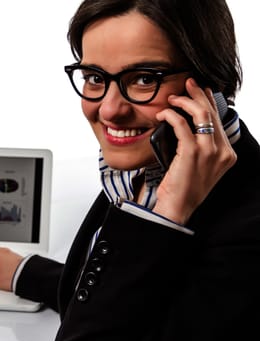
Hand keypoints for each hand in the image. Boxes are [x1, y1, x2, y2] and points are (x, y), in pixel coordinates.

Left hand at [153, 78, 236, 224]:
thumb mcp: (199, 166)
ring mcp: (209, 152)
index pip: (219, 120)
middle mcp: (222, 151)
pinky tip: (163, 115)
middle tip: (187, 84)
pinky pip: (182, 126)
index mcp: (226, 154)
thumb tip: (189, 124)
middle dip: (198, 94)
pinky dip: (171, 116)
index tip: (199, 91)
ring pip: (201, 114)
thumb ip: (201, 147)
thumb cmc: (183, 187)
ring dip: (185, 101)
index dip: (209, 101)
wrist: (178, 207)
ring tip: (173, 98)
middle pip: (212, 113)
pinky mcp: (192, 153)